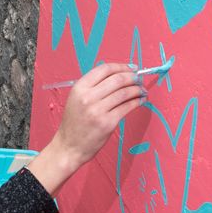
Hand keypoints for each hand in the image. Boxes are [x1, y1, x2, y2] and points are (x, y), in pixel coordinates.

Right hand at [27, 62, 144, 195]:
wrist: (69, 146)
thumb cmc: (74, 122)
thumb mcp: (77, 98)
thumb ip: (93, 86)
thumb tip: (118, 75)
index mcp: (80, 87)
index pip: (105, 69)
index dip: (121, 66)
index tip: (131, 68)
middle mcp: (88, 97)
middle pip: (117, 79)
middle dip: (133, 77)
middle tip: (140, 78)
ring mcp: (98, 110)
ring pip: (125, 93)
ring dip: (137, 89)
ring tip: (142, 90)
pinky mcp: (107, 123)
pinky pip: (127, 107)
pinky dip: (137, 101)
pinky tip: (140, 100)